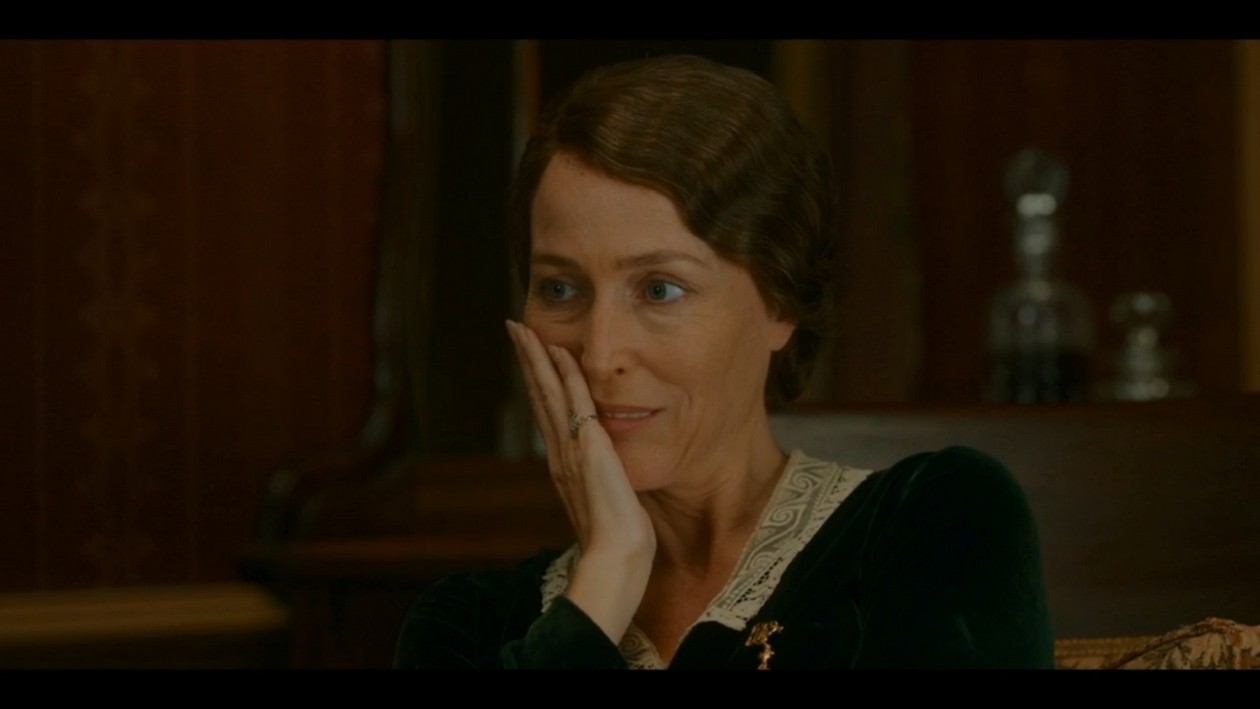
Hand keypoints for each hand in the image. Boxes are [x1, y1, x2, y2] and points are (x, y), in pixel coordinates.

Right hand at [506, 320, 654, 641]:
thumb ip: (598, 483)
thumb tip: (603, 474)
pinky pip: (576, 401)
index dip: (536, 381)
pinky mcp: (589, 447)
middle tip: (514, 328)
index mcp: (562, 464)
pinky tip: (558, 351)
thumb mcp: (604, 502)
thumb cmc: (616, 539)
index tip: (530, 355)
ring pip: (548, 392)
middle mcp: (559, 452)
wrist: (615, 557)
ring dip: (536, 358)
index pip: (547, 412)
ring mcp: (570, 449)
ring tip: (523, 329)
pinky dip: (565, 375)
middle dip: (527, 360)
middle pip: (538, 395)